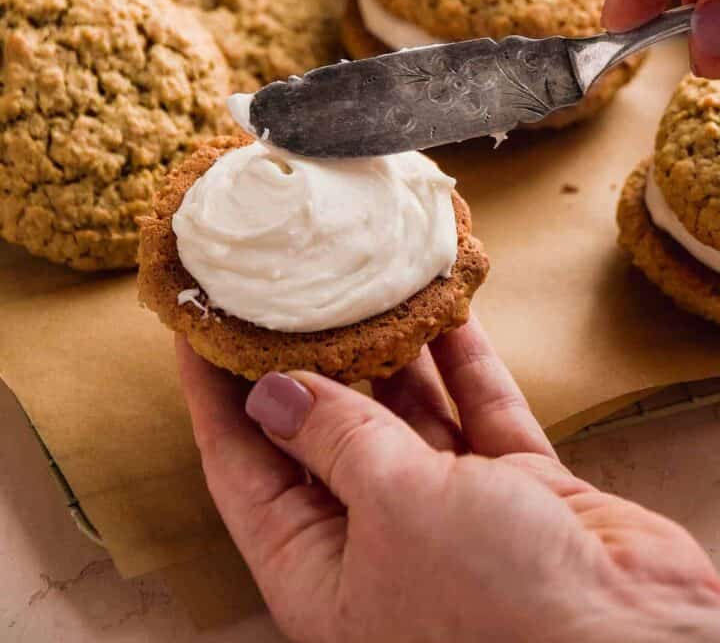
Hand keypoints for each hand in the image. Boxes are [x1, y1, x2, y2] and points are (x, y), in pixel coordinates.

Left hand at [177, 317, 719, 642]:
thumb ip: (335, 440)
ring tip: (363, 282)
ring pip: (405, 416)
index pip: (244, 472)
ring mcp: (452, 517)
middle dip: (309, 361)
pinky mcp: (515, 493)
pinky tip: (444, 308)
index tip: (199, 329)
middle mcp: (380, 546)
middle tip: (285, 287)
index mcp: (324, 575)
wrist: (643, 641)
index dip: (217, 400)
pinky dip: (462, 362)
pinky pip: (475, 412)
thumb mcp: (396, 507)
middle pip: (324, 436)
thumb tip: (275, 392)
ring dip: (392, 351)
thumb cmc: (506, 613)